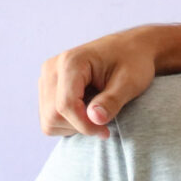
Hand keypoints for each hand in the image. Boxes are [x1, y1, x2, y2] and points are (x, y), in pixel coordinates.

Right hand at [40, 29, 158, 136]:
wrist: (129, 49)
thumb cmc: (133, 62)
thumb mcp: (129, 82)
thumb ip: (111, 101)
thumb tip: (95, 119)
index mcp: (70, 62)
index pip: (66, 105)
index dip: (85, 125)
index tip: (106, 131)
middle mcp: (52, 68)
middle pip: (53, 114)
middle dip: (79, 126)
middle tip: (103, 125)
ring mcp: (47, 78)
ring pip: (48, 119)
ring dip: (73, 126)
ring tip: (96, 113)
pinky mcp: (48, 87)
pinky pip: (49, 117)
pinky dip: (67, 123)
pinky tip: (86, 112)